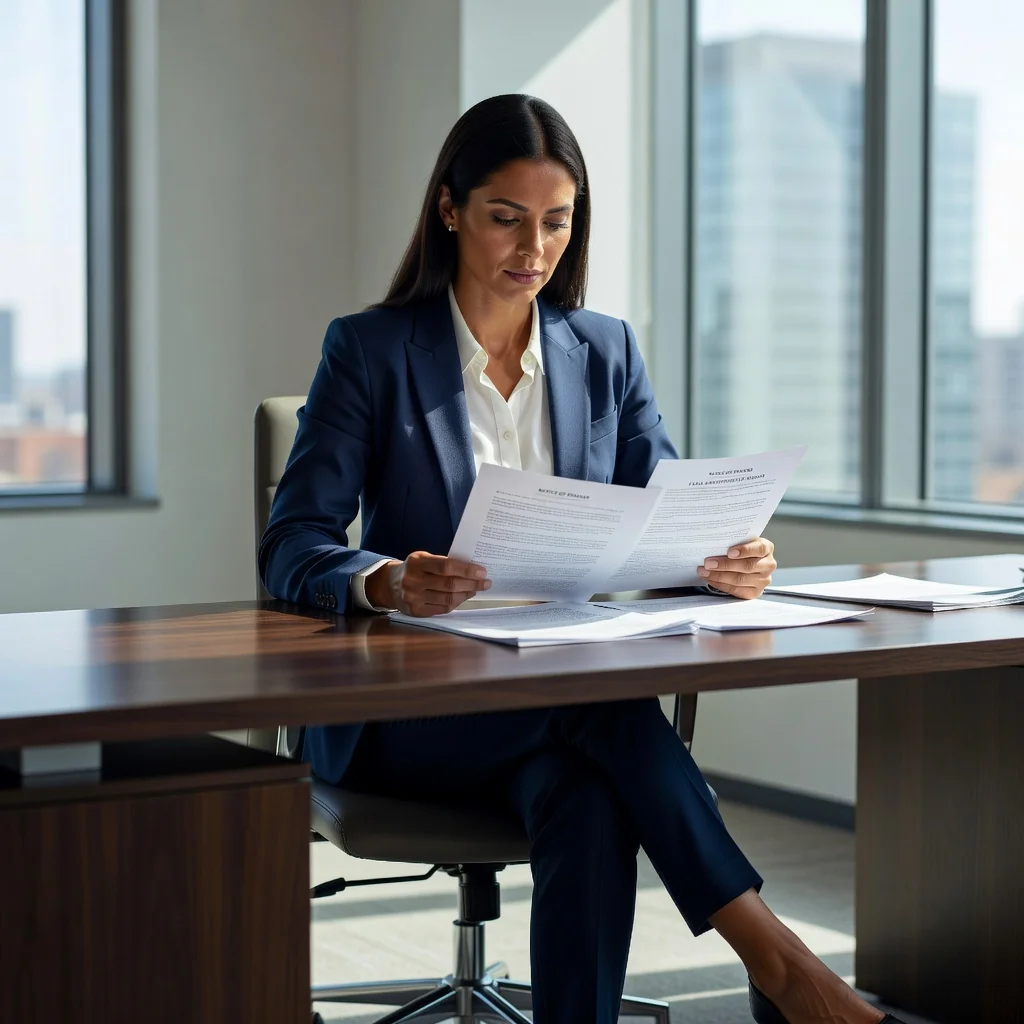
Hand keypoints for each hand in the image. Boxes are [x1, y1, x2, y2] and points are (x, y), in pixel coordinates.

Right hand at [366, 552, 490, 616]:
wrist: (389, 584)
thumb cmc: (414, 569)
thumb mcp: (423, 558)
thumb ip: (443, 562)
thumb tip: (472, 570)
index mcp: (416, 562)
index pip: (446, 566)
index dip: (466, 570)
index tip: (482, 572)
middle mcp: (413, 580)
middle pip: (449, 584)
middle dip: (471, 583)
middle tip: (485, 582)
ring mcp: (413, 598)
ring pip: (448, 599)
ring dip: (466, 594)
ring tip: (475, 589)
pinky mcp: (416, 611)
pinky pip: (442, 609)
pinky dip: (456, 603)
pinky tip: (463, 597)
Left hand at [696, 537, 775, 599]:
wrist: (746, 562)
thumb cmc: (740, 549)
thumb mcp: (741, 542)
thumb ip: (732, 542)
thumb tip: (712, 544)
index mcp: (766, 548)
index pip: (759, 548)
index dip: (745, 550)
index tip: (729, 552)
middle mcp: (768, 565)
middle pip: (748, 566)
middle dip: (725, 565)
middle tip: (708, 563)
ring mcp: (764, 580)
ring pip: (740, 580)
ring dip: (719, 576)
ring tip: (704, 571)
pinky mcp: (756, 592)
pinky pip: (737, 590)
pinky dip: (721, 585)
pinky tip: (710, 579)